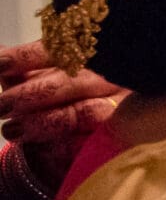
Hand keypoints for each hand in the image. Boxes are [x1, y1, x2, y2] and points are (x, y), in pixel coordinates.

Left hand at [0, 42, 123, 179]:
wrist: (76, 142)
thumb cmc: (53, 104)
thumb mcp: (33, 84)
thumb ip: (16, 71)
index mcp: (86, 59)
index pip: (60, 51)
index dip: (27, 57)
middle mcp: (108, 80)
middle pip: (75, 81)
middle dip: (33, 93)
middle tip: (1, 105)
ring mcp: (119, 110)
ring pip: (86, 113)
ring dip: (44, 122)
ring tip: (11, 130)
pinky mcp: (119, 141)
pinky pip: (90, 143)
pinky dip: (60, 146)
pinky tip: (36, 149)